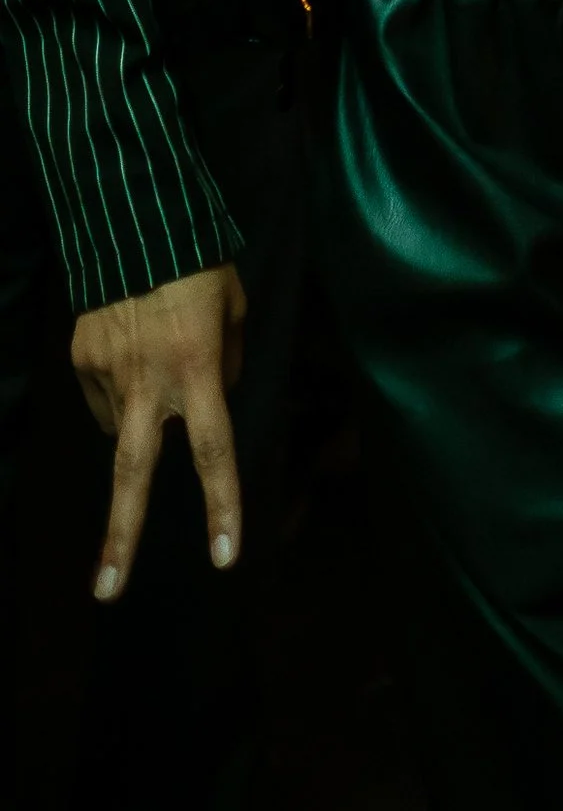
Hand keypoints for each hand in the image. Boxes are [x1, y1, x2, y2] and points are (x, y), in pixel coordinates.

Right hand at [70, 263, 246, 598]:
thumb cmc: (199, 264)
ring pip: (121, 426)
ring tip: (157, 360)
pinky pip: (103, 394)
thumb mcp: (235, 308)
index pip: (214, 449)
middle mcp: (148, 380)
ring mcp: (106, 373)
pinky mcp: (80, 359)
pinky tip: (131, 350)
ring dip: (139, 417)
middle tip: (108, 590)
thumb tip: (214, 401)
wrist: (136, 220)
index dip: (221, 505)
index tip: (222, 557)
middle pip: (134, 473)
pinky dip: (120, 388)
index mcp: (199, 368)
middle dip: (121, 537)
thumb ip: (229, 363)